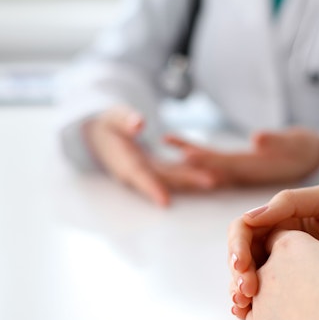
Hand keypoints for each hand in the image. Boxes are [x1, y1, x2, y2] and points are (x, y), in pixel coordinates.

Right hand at [84, 106, 217, 205]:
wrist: (102, 136)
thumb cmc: (107, 124)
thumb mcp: (112, 118)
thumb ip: (125, 120)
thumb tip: (139, 124)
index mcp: (123, 162)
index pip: (139, 176)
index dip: (152, 188)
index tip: (165, 201)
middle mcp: (137, 172)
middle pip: (164, 179)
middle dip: (187, 181)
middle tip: (212, 181)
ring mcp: (147, 173)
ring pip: (172, 178)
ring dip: (192, 179)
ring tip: (216, 179)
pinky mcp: (154, 170)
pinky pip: (174, 173)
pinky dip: (189, 173)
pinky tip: (207, 173)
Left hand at [165, 126, 318, 186]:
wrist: (312, 159)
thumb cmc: (306, 150)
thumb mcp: (297, 144)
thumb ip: (278, 142)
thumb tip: (255, 137)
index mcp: (253, 167)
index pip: (224, 164)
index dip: (205, 159)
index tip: (186, 153)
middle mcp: (242, 170)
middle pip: (211, 163)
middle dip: (190, 153)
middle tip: (168, 139)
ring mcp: (241, 168)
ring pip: (212, 163)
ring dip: (192, 152)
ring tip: (170, 140)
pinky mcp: (242, 163)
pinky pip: (218, 161)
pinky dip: (203, 154)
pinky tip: (189, 150)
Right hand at [229, 183, 318, 317]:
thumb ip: (291, 202)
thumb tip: (252, 216)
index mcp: (285, 218)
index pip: (247, 228)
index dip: (238, 245)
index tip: (242, 264)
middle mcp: (280, 241)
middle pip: (242, 253)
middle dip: (237, 270)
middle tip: (244, 289)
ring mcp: (286, 266)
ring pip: (248, 275)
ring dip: (238, 288)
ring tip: (242, 304)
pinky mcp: (293, 289)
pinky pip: (265, 295)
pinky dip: (250, 304)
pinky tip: (246, 313)